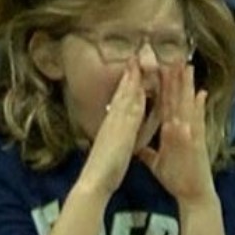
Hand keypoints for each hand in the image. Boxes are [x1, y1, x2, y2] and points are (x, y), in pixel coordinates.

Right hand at [78, 61, 151, 194]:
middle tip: (136, 54)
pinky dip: (134, 96)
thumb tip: (117, 132)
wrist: (95, 179)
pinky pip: (129, 109)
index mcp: (113, 124)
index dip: (128, 84)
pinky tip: (140, 84)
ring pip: (125, 96)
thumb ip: (115, 137)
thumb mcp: (112, 147)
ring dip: (132, 78)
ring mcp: (116, 123)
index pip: (122, 100)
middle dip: (130, 74)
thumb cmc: (105, 167)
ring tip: (139, 60)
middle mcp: (113, 120)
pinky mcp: (121, 130)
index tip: (133, 68)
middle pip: (123, 93)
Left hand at [136, 62, 214, 205]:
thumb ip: (149, 151)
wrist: (193, 194)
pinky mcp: (197, 143)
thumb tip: (139, 146)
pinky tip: (201, 95)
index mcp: (172, 131)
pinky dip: (199, 110)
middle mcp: (183, 129)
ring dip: (188, 87)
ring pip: (188, 106)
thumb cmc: (177, 178)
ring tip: (188, 68)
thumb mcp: (157, 162)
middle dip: (176, 78)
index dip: (161, 86)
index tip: (157, 67)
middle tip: (174, 57)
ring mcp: (191, 135)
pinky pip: (198, 124)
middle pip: (177, 99)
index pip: (165, 103)